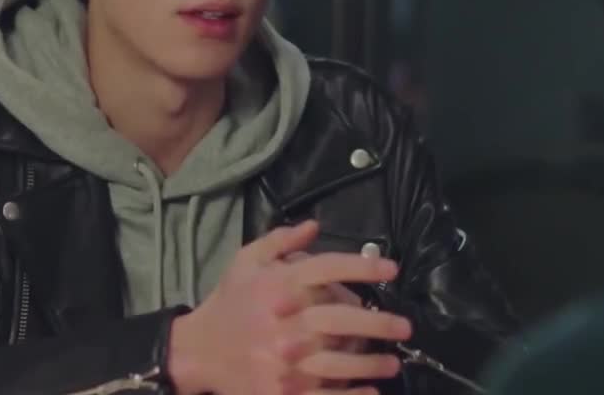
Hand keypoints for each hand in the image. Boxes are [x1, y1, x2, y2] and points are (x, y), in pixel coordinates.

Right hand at [168, 221, 411, 394]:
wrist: (197, 350)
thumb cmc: (229, 302)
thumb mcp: (247, 261)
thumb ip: (280, 241)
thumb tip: (315, 225)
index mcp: (279, 285)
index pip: (328, 269)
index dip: (364, 267)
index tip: (392, 269)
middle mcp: (284, 321)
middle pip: (341, 318)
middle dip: (379, 323)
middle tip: (405, 327)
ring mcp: (283, 360)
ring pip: (337, 361)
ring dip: (371, 364)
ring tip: (393, 363)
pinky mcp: (281, 391)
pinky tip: (370, 392)